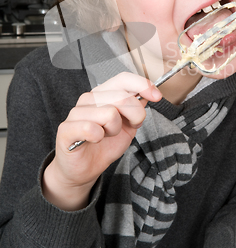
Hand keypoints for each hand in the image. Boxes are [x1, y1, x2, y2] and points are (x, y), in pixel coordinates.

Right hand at [42, 72, 161, 210]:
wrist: (85, 168)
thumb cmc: (104, 145)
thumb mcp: (128, 125)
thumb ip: (137, 107)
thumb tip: (151, 92)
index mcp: (103, 93)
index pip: (123, 79)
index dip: (142, 84)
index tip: (157, 96)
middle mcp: (88, 98)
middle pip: (122, 97)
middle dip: (134, 116)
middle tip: (128, 127)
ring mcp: (76, 112)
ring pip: (109, 113)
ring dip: (114, 130)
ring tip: (106, 135)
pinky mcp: (66, 129)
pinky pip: (91, 128)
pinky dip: (98, 137)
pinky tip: (94, 140)